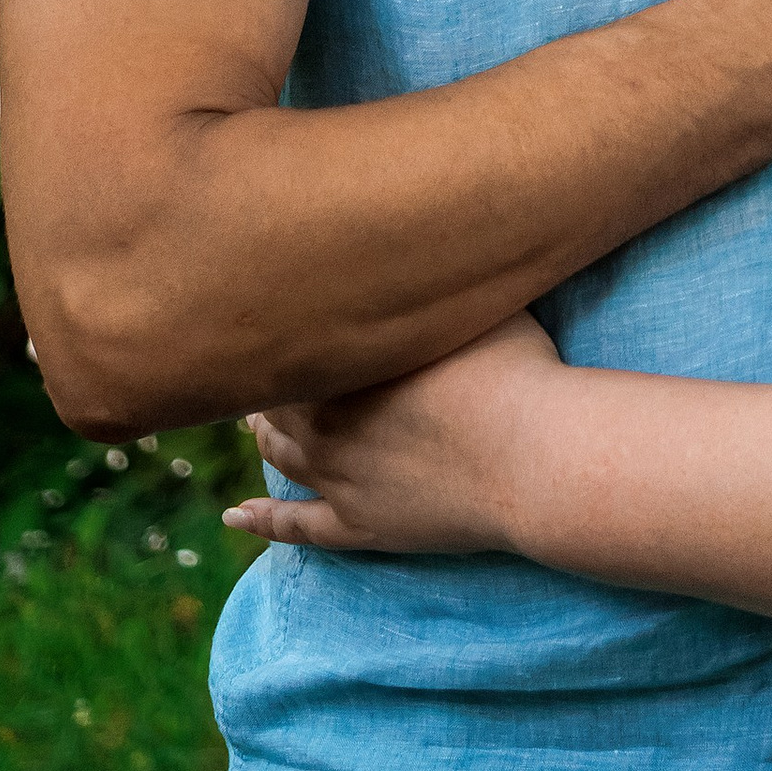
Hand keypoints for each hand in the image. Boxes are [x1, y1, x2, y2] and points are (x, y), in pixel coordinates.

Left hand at [225, 313, 561, 559]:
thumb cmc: (514, 367)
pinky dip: (261, 520)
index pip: (291, 341)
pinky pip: (294, 526)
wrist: (534, 456)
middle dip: (269, 383)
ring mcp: (337, 480)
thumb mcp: (475, 302)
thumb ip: (436, 282)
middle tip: (267, 363)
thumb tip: (424, 243)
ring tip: (254, 425)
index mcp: (346, 362)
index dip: (287, 328)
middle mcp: (325, 421)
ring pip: (281, 456)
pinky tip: (238, 516)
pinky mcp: (357, 527)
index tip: (286, 311)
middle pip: (276, 399)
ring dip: (265, 439)